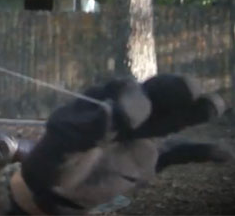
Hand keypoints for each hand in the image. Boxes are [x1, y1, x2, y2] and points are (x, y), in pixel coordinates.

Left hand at [17, 74, 231, 213]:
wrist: (59, 185)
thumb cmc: (56, 153)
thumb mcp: (63, 139)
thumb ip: (85, 126)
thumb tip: (107, 112)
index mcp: (104, 97)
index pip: (125, 89)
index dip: (130, 100)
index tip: (126, 120)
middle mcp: (128, 109)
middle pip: (156, 94)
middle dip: (173, 88)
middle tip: (191, 89)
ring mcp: (144, 133)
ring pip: (173, 117)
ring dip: (194, 111)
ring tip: (215, 105)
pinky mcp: (152, 158)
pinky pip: (179, 153)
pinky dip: (199, 153)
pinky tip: (223, 153)